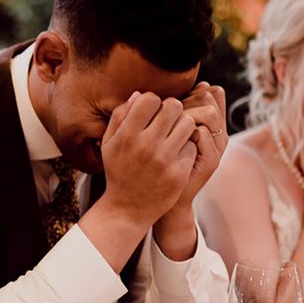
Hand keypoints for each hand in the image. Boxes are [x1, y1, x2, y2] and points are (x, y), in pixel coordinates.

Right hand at [96, 91, 197, 226]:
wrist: (127, 209)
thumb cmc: (119, 170)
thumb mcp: (109, 143)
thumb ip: (120, 116)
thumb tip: (139, 94)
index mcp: (127, 135)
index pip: (151, 99)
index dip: (154, 101)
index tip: (153, 110)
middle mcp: (146, 146)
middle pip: (174, 107)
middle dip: (173, 109)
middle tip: (169, 118)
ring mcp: (164, 160)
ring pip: (189, 124)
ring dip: (184, 125)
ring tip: (176, 133)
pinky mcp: (179, 173)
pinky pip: (193, 146)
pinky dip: (188, 147)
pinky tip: (179, 153)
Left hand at [169, 81, 227, 210]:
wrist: (168, 198)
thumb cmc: (164, 162)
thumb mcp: (171, 132)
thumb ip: (176, 111)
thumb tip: (174, 91)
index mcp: (213, 125)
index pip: (213, 93)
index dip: (193, 92)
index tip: (175, 104)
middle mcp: (219, 134)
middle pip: (210, 99)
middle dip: (187, 102)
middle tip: (170, 116)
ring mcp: (217, 148)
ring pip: (209, 114)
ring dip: (185, 115)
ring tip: (169, 127)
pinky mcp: (211, 162)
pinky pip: (202, 133)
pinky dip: (187, 131)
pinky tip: (172, 140)